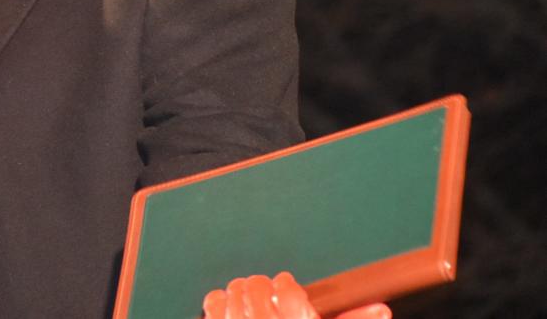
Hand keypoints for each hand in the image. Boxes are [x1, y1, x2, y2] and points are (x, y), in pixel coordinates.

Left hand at [202, 272, 390, 318]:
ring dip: (241, 292)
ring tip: (250, 299)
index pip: (286, 288)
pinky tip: (230, 310)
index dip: (287, 285)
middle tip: (269, 292)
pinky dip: (219, 302)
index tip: (287, 287)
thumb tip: (383, 311)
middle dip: (264, 286)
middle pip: (257, 285)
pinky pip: (213, 303)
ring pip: (234, 291)